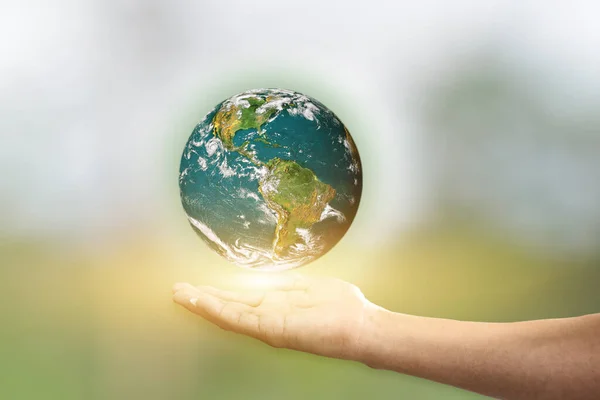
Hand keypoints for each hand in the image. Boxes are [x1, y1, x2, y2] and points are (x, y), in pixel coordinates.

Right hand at [172, 275, 372, 359]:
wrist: (361, 326)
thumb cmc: (341, 307)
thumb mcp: (310, 287)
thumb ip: (289, 284)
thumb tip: (275, 278)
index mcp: (276, 305)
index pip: (239, 299)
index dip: (217, 292)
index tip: (198, 284)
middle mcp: (268, 316)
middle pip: (228, 306)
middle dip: (202, 298)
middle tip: (177, 289)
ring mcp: (268, 324)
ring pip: (228, 312)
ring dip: (202, 303)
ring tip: (179, 294)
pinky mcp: (271, 329)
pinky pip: (239, 319)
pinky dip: (217, 310)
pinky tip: (200, 302)